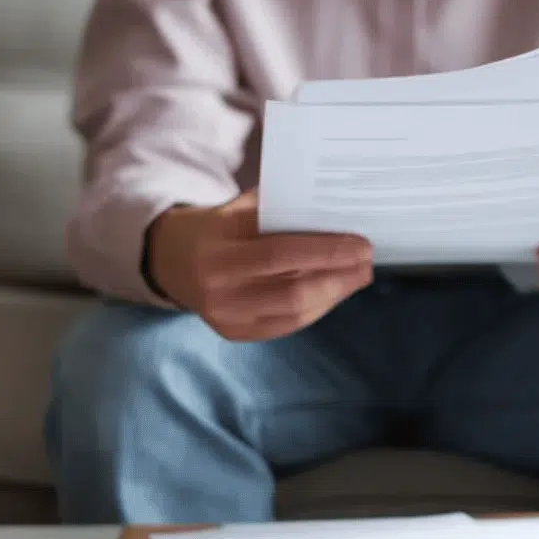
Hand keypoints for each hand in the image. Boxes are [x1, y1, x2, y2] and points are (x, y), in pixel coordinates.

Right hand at [147, 191, 373, 341]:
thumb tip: (338, 210)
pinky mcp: (230, 332)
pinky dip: (315, 310)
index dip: (326, 250)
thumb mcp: (240, 206)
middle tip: (366, 264)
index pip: (280, 248)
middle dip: (338, 277)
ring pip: (291, 310)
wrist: (172, 259)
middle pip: (290, 285)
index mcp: (219, 239)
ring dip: (333, 295)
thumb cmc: (220, 226)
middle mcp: (217, 279)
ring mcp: (222, 311)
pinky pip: (284, 326)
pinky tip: (334, 294)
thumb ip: (281, 208)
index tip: (360, 244)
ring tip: (357, 278)